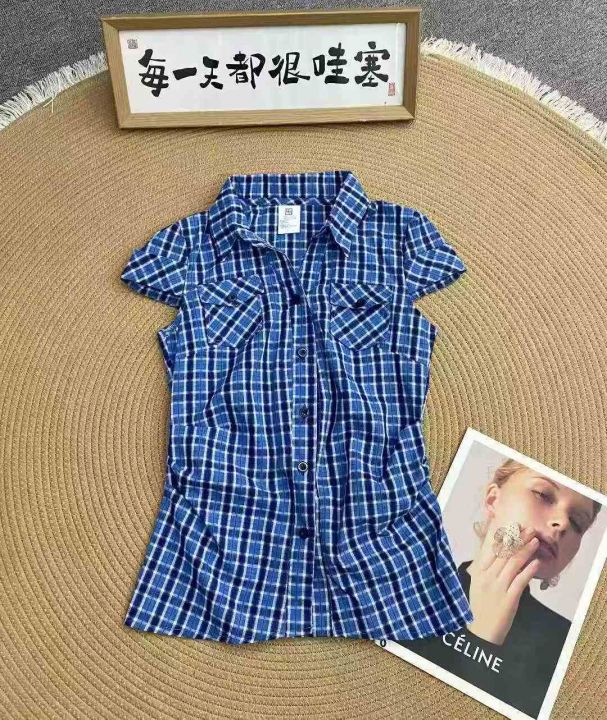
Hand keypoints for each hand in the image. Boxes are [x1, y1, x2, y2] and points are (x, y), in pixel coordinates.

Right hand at [466, 523, 540, 644]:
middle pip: (504, 552)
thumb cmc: (480, 607)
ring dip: (526, 550)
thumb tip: (496, 552)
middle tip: (529, 528)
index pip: (489, 548)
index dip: (499, 533)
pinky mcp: (508, 598)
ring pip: (513, 563)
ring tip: (536, 540)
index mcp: (478, 571)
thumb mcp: (477, 584)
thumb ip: (486, 568)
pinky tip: (537, 562)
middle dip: (518, 538)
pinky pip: (520, 581)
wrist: (481, 631)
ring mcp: (497, 587)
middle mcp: (487, 576)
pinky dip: (529, 570)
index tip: (507, 522)